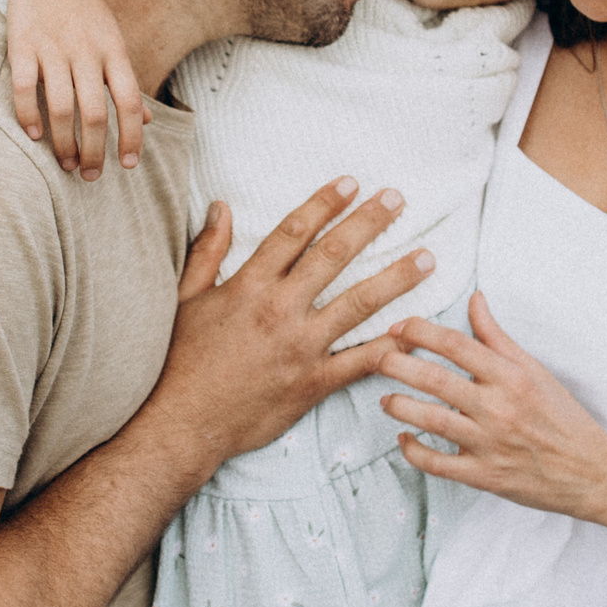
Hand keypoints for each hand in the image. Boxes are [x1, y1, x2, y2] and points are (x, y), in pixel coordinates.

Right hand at [6, 0, 143, 178]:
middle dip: (95, 151)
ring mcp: (53, 48)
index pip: (130, 101)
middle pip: (96, 113)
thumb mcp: (113, 40)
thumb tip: (149, 120)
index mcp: (113, 51)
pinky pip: (24, 87)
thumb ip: (127, 80)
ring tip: (67, 163)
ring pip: (61, 107)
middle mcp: (86, 52)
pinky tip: (34, 135)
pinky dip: (28, 115)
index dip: (132, 137)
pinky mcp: (22, 44)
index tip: (128, 165)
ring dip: (64, 142)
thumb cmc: (85, 11)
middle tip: (91, 176)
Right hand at [141, 180, 434, 471]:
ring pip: (359, 303)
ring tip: (428, 258)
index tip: (351, 183)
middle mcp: (280, 309)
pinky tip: (416, 331)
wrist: (181, 424)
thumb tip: (221, 206)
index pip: (294, 231)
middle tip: (398, 199)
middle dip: (369, 223)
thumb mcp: (185, 298)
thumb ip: (206, 251)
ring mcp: (301, 347)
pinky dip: (390, 346)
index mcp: (248, 286)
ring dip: (397, 277)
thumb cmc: (178, 361)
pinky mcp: (313, 382)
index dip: (324, 203)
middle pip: (334, 256)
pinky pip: (360, 361)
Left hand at [379, 292, 606, 520]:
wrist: (591, 471)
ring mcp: (490, 444)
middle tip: (377, 358)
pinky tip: (403, 439)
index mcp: (511, 376)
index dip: (420, 332)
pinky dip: (414, 452)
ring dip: (400, 406)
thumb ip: (497, 336)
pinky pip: (437, 465)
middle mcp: (498, 407)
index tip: (398, 327)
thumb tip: (474, 298)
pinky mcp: (485, 476)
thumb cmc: (562, 416)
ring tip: (385, 399)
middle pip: (435, 380)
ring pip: (431, 421)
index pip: (456, 345)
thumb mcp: (534, 369)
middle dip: (397, 365)